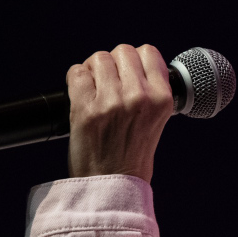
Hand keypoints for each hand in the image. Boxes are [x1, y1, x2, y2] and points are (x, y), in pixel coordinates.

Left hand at [67, 43, 174, 182]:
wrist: (112, 185)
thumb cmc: (132, 156)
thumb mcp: (156, 121)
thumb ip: (149, 92)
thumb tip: (132, 65)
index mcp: (162, 99)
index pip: (149, 52)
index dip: (136, 59)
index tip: (128, 72)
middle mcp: (139, 97)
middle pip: (122, 51)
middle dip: (113, 63)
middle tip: (108, 83)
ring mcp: (112, 101)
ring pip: (98, 58)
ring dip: (93, 70)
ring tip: (94, 90)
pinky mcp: (86, 108)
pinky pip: (76, 73)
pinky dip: (76, 80)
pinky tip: (81, 95)